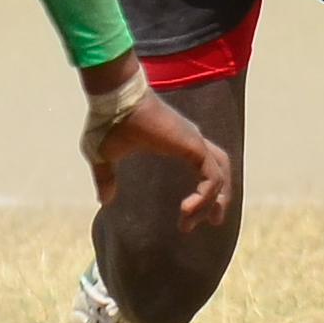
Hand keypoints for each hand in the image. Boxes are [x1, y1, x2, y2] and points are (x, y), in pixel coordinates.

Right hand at [91, 91, 232, 225]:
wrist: (113, 101)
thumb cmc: (107, 122)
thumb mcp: (102, 155)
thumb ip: (106, 177)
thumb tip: (104, 200)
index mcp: (176, 142)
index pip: (204, 165)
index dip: (204, 189)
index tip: (187, 212)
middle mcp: (191, 141)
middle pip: (220, 170)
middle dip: (219, 198)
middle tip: (213, 221)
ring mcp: (195, 142)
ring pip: (219, 178)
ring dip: (212, 202)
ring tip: (191, 221)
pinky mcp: (194, 146)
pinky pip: (211, 178)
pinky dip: (205, 197)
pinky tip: (186, 210)